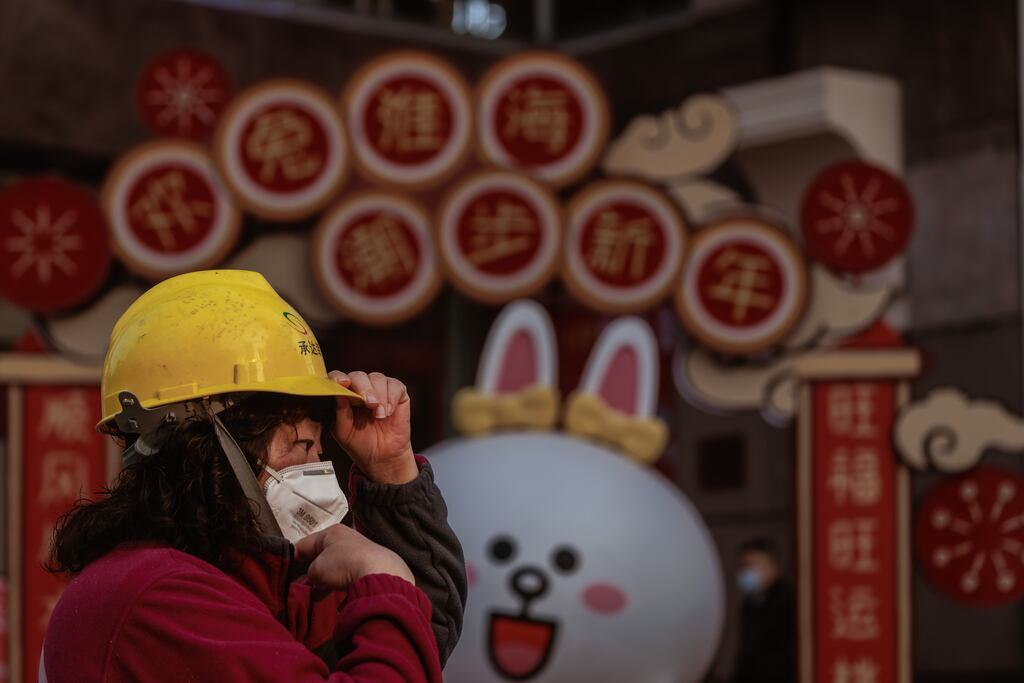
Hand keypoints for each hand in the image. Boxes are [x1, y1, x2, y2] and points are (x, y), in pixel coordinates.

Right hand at [294, 525, 413, 588]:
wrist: (381, 573)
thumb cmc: (344, 565)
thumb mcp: (317, 569)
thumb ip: (310, 573)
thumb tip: (315, 579)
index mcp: (332, 533)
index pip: (305, 543)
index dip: (293, 557)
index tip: (285, 569)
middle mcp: (347, 539)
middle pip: (322, 556)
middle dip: (311, 572)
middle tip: (300, 586)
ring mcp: (360, 553)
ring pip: (335, 568)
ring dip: (325, 581)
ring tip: (316, 597)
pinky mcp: (370, 567)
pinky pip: (349, 577)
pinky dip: (340, 586)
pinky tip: (336, 600)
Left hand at [329, 370, 417, 483]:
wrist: (383, 457)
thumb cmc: (360, 443)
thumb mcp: (343, 431)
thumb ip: (340, 411)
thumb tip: (338, 392)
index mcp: (344, 395)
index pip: (337, 378)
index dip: (339, 377)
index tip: (343, 383)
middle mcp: (360, 388)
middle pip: (359, 376)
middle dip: (364, 388)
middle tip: (369, 404)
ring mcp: (379, 389)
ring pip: (377, 378)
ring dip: (379, 396)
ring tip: (379, 416)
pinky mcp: (397, 393)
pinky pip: (395, 385)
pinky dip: (392, 398)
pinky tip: (389, 412)